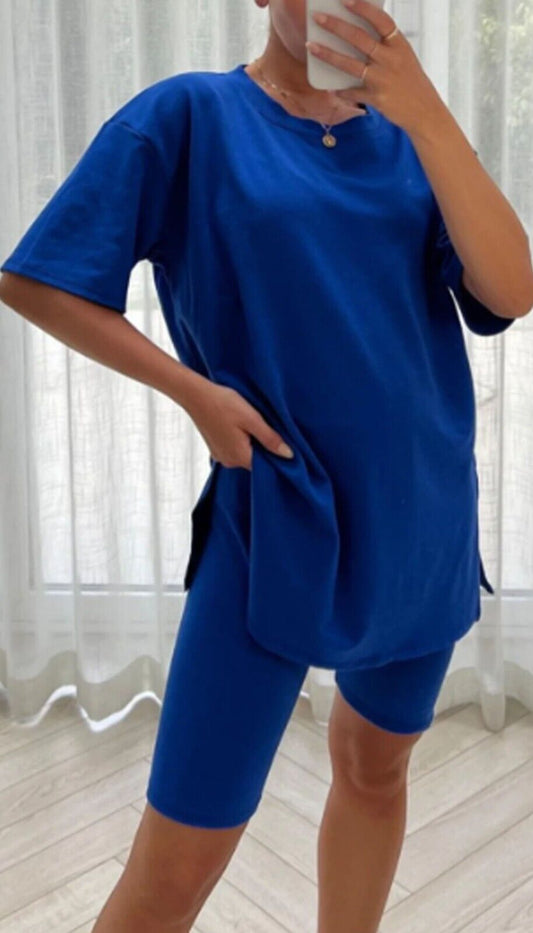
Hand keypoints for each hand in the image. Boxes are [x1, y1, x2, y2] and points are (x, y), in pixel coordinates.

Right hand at [185, 379, 293, 470]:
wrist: (195, 395)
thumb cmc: (223, 404)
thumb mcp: (252, 419)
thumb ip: (270, 439)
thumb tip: (288, 455)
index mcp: (240, 457)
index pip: (266, 465)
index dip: (275, 454)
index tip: (280, 439)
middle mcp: (229, 461)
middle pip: (255, 460)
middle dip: (263, 446)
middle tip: (265, 426)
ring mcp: (220, 456)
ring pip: (245, 453)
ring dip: (251, 442)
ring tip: (250, 423)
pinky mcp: (215, 448)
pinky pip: (234, 448)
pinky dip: (240, 440)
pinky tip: (238, 425)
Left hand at [307, 0, 443, 135]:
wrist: (425, 111)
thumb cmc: (409, 81)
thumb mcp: (402, 58)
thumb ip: (383, 47)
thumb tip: (351, 35)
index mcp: (399, 45)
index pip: (380, 20)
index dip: (363, 8)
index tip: (345, 0)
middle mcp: (391, 59)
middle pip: (359, 39)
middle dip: (336, 26)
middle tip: (317, 18)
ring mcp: (383, 80)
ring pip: (350, 65)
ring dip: (328, 54)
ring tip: (311, 46)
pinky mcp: (377, 99)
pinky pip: (352, 92)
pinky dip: (340, 90)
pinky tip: (330, 86)